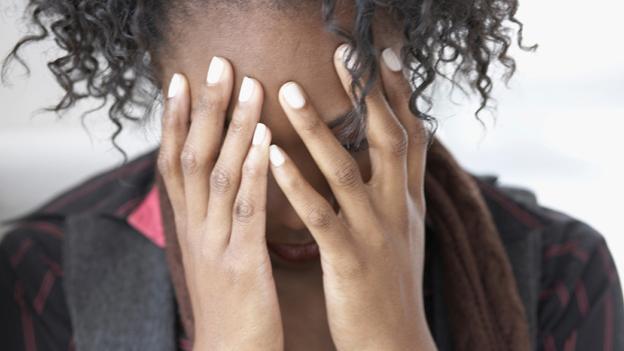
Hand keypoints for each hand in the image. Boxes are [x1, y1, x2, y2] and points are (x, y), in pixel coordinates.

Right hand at [157, 58, 282, 349]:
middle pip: (193, 157)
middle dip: (204, 108)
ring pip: (220, 176)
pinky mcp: (243, 264)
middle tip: (218, 65)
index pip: (175, 163)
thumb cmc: (229, 303)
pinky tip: (268, 142)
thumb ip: (213, 215)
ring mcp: (216, 245)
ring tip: (250, 88)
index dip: (176, 120)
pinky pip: (247, 211)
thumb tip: (222, 178)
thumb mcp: (213, 252)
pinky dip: (256, 173)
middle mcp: (196, 229)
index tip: (183, 80)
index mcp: (190, 226)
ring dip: (234, 129)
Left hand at [268, 44, 436, 350]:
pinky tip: (272, 156)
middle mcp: (397, 207)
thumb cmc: (393, 285)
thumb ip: (398, 190)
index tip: (383, 55)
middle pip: (388, 137)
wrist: (396, 343)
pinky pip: (319, 213)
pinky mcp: (348, 257)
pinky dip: (295, 182)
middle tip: (343, 52)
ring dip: (317, 128)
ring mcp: (374, 231)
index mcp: (409, 200)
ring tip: (289, 91)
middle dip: (367, 92)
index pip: (411, 135)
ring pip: (346, 169)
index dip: (399, 93)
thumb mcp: (405, 232)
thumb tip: (395, 156)